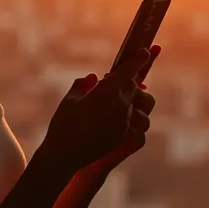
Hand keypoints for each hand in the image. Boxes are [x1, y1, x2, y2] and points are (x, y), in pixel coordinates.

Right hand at [39, 45, 157, 185]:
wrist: (64, 155)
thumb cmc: (62, 124)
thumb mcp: (69, 100)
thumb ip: (82, 85)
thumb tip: (93, 78)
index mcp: (106, 92)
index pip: (128, 71)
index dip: (138, 59)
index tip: (145, 51)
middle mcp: (119, 106)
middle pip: (133, 86)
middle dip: (126, 80)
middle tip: (113, 80)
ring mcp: (123, 122)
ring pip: (135, 104)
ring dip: (128, 99)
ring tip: (114, 100)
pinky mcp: (123, 136)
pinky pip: (130, 120)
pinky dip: (124, 114)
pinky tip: (109, 117)